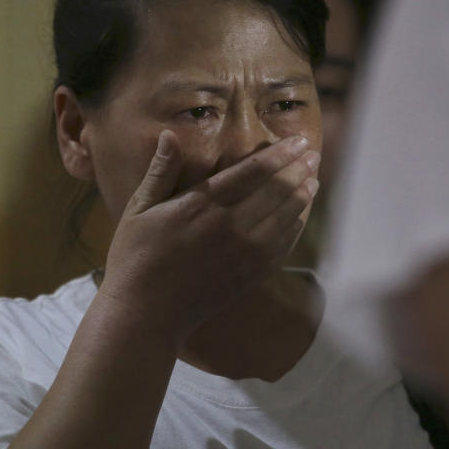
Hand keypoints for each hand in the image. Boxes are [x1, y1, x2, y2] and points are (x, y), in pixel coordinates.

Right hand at [99, 130, 319, 341]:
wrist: (146, 315)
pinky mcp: (250, 276)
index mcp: (201, 205)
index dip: (280, 154)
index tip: (299, 141)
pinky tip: (301, 216)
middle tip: (314, 155)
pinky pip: (282, 246)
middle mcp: (229, 227)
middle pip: (276, 191)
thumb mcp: (138, 210)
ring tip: (313, 179)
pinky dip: (296, 227)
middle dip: (298, 170)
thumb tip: (170, 134)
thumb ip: (160, 172)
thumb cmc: (135, 259)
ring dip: (302, 196)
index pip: (253, 171)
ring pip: (285, 218)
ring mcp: (244, 254)